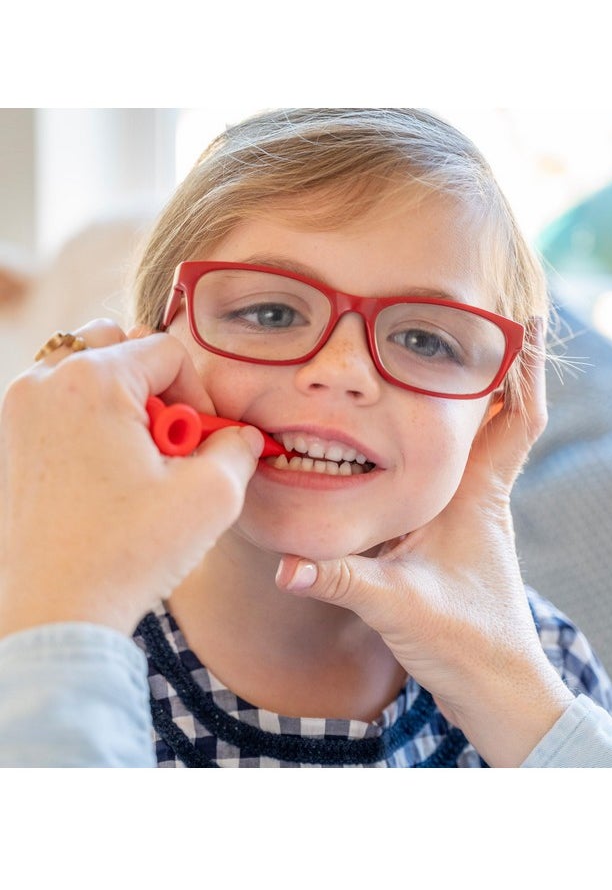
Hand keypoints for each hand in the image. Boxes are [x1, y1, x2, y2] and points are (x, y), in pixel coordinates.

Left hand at [0, 320, 262, 636]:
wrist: (55, 612)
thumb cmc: (126, 554)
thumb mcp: (212, 497)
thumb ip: (239, 449)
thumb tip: (242, 436)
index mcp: (91, 381)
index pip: (167, 352)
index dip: (199, 396)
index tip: (202, 441)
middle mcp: (44, 383)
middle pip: (117, 346)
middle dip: (153, 387)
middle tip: (165, 443)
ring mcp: (17, 412)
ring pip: (84, 372)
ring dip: (120, 402)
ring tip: (135, 459)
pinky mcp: (8, 442)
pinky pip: (58, 404)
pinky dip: (89, 423)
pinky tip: (106, 475)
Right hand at [275, 320, 572, 765]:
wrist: (496, 692)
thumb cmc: (467, 643)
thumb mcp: (398, 604)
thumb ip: (340, 580)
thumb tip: (284, 564)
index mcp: (476, 497)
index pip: (518, 418)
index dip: (524, 372)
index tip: (517, 324)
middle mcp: (478, 498)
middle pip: (499, 420)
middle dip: (489, 373)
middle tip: (465, 328)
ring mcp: (468, 519)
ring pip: (473, 447)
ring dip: (465, 408)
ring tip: (429, 366)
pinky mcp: (453, 540)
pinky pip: (451, 478)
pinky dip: (439, 449)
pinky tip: (401, 444)